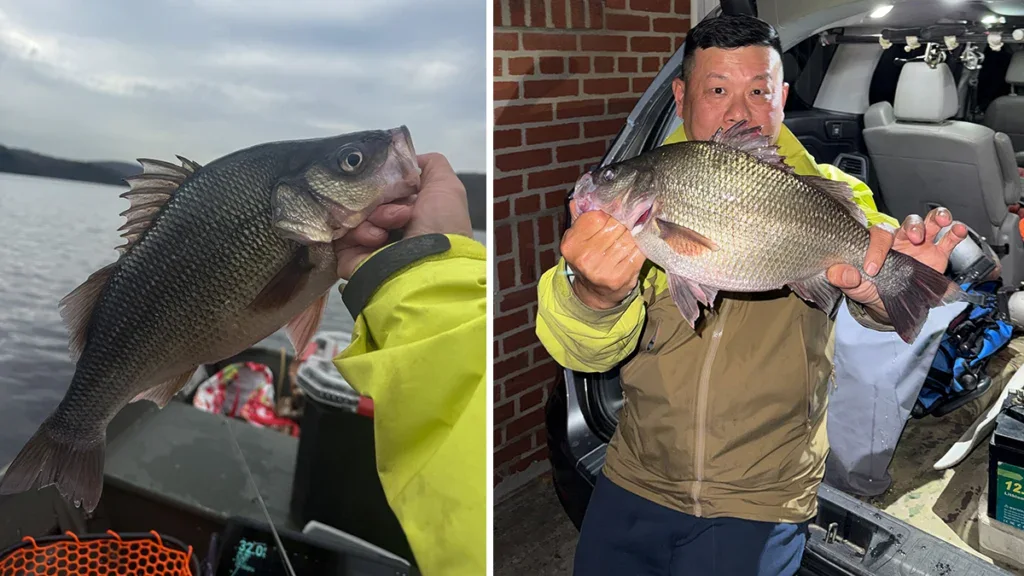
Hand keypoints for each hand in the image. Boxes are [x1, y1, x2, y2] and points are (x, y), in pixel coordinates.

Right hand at [332, 152, 471, 278]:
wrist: (427, 267)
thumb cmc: (441, 227)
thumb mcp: (447, 186)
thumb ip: (432, 165)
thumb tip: (411, 159)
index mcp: (410, 212)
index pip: (386, 188)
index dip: (388, 182)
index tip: (396, 183)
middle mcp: (390, 228)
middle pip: (368, 199)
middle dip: (381, 201)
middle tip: (399, 212)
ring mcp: (369, 244)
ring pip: (355, 214)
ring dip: (374, 217)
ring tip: (389, 229)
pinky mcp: (350, 258)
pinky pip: (342, 234)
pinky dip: (360, 233)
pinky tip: (377, 240)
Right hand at [561, 199, 644, 309]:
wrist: (594, 291)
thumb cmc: (588, 257)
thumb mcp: (578, 237)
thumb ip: (581, 215)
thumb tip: (585, 192)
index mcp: (572, 244)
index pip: (598, 216)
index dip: (612, 208)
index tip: (622, 203)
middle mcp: (585, 257)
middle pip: (615, 226)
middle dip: (626, 218)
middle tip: (637, 210)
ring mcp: (603, 269)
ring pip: (629, 238)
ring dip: (636, 230)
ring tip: (640, 224)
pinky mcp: (620, 277)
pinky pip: (638, 251)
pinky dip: (642, 244)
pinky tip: (642, 239)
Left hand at [826, 207, 966, 321]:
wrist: (890, 306)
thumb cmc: (870, 289)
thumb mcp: (852, 286)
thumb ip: (842, 278)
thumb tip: (838, 272)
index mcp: (878, 243)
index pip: (878, 235)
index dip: (875, 248)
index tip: (871, 269)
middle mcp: (900, 240)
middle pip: (908, 222)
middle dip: (913, 226)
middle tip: (914, 239)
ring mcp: (920, 245)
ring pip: (929, 222)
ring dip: (936, 218)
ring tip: (942, 222)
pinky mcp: (938, 255)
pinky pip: (949, 239)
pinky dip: (955, 231)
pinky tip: (957, 230)